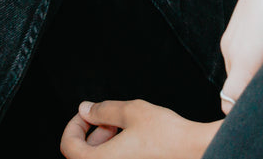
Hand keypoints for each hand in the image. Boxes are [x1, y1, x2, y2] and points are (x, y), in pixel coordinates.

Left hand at [59, 100, 218, 157]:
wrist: (194, 151)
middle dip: (92, 133)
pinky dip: (116, 152)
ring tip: (123, 128)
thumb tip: (85, 109)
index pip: (68, 146)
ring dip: (103, 143)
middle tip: (110, 120)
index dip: (74, 125)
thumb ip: (103, 110)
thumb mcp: (131, 112)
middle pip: (82, 156)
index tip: (86, 113)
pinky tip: (132, 140)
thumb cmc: (166, 134)